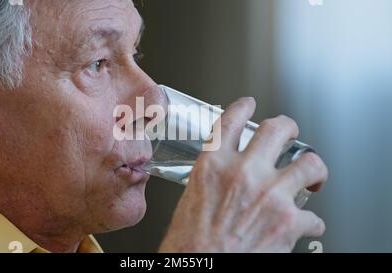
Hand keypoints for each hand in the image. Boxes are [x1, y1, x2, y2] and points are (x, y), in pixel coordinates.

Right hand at [159, 98, 327, 252]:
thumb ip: (213, 178)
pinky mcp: (289, 221)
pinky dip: (310, 221)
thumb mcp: (192, 197)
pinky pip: (313, 216)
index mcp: (214, 166)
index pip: (231, 121)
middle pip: (277, 129)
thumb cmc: (190, 242)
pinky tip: (304, 225)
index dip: (243, 107)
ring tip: (313, 175)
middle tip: (290, 133)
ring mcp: (270, 195)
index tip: (249, 105)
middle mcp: (243, 173)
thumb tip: (226, 174)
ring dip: (314, 169)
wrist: (199, 267)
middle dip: (288, 127)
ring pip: (309, 163)